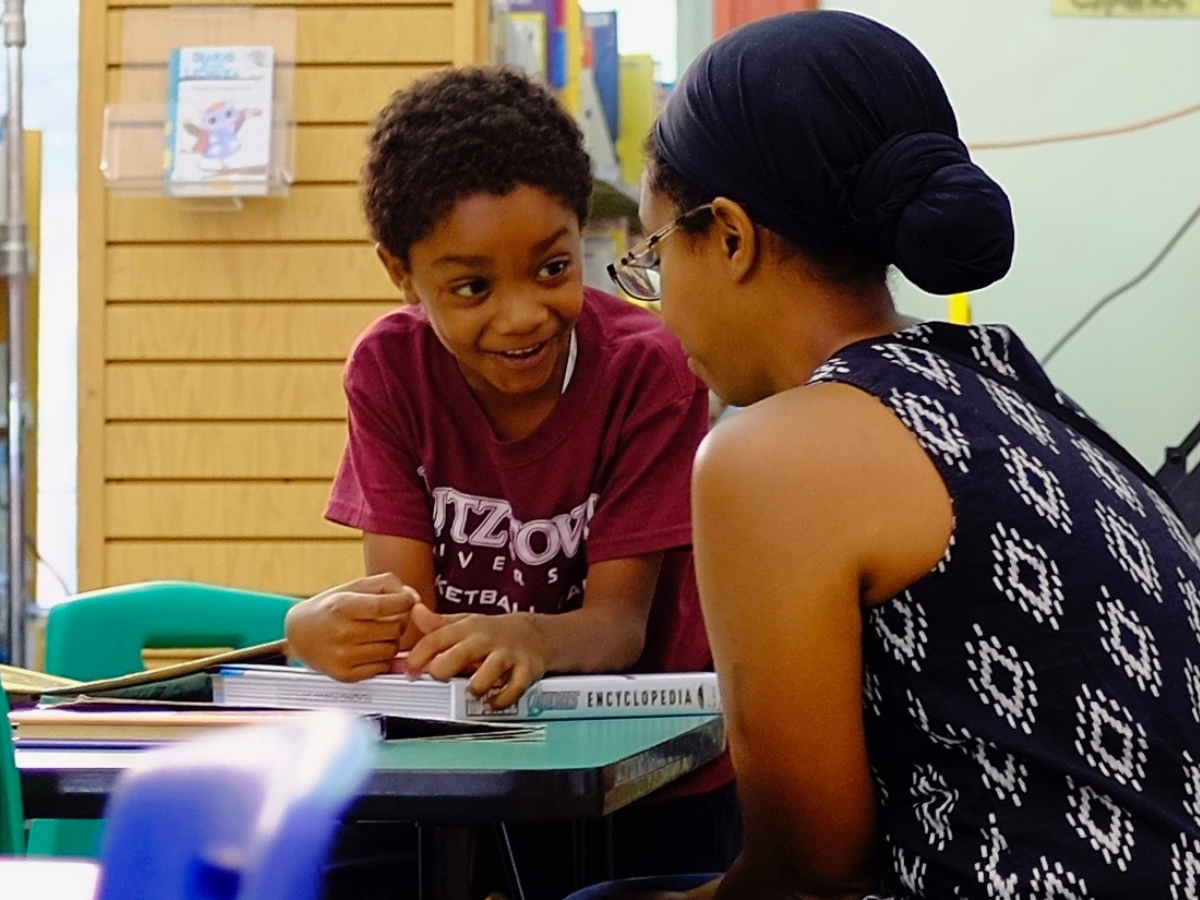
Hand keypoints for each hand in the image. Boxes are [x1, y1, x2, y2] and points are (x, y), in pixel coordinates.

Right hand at [284, 573, 419, 681]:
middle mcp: (341, 633)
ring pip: (392, 649)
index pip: (386, 606)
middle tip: (389, 618)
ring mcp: (343, 656)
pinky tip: (370, 648)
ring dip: (391, 640)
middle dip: (399, 621)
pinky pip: (382, 667)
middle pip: (394, 629)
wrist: (299, 634)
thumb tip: (413, 598)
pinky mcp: (345, 675)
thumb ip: (386, 585)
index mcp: (342, 607)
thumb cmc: (330, 608)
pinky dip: (383, 658)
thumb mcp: (353, 587)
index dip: (404, 602)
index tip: (407, 601)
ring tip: (377, 633)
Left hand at [404, 605, 550, 708]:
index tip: (410, 672)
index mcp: (467, 628)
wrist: (536, 634)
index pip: (436, 638)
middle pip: (460, 654)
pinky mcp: (526, 670)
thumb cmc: (492, 633)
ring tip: (470, 693)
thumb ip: (437, 624)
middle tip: (438, 679)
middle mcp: (486, 640)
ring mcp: (507, 655)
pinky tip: (491, 702)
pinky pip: (514, 689)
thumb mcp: (465, 623)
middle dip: (443, 670)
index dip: (418, 656)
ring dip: (476, 687)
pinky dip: (501, 700)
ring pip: (489, 672)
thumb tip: (414, 611)